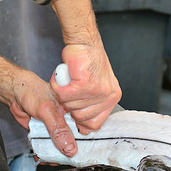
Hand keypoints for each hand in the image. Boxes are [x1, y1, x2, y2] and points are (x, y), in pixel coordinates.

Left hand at [0, 52, 77, 156]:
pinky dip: (45, 154)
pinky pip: (49, 147)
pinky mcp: (47, 134)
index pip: (87, 130)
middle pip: (75, 142)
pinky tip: (41, 157)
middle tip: (63, 159)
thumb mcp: (48, 110)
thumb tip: (70, 148)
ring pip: (62, 147)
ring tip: (50, 160)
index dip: (86, 144)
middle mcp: (69, 121)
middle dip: (69, 153)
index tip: (80, 155)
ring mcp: (58, 128)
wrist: (15, 93)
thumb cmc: (33, 92)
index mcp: (75, 112)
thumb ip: (59, 129)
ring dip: (56, 156)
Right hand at [50, 0, 121, 134]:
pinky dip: (57, 85)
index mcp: (112, 98)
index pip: (96, 124)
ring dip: (62, 93)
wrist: (84, 41)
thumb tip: (84, 129)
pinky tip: (62, 75)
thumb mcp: (94, 87)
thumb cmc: (86, 61)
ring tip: (67, 79)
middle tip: (68, 88)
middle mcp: (109, 96)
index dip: (80, 121)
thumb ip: (90, 107)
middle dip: (69, 104)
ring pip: (70, 106)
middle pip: (80, 117)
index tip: (72, 111)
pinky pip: (64, 95)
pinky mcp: (87, 84)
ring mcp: (99, 91)